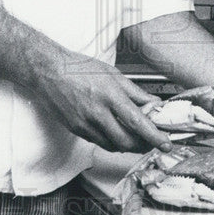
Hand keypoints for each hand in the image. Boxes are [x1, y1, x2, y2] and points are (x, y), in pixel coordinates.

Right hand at [30, 49, 172, 153]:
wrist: (48, 72)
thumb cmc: (79, 68)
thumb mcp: (112, 74)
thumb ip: (135, 92)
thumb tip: (153, 104)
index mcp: (110, 94)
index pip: (137, 121)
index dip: (154, 135)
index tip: (165, 143)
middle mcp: (98, 112)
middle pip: (127, 140)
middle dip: (144, 145)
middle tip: (153, 142)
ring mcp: (85, 123)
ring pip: (114, 145)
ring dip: (129, 145)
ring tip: (138, 138)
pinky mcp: (77, 129)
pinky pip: (100, 142)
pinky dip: (113, 142)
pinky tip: (117, 134)